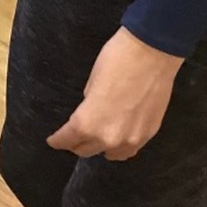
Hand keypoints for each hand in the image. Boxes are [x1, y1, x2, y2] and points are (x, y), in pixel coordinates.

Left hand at [46, 28, 183, 159]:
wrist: (153, 52)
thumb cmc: (116, 60)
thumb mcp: (92, 82)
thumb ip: (89, 104)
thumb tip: (92, 112)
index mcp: (88, 123)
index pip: (67, 140)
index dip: (58, 140)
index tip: (54, 140)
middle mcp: (108, 138)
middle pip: (86, 150)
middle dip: (77, 143)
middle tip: (73, 137)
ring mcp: (131, 139)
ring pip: (109, 154)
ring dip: (100, 147)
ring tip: (97, 138)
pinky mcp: (149, 135)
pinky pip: (129, 150)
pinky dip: (120, 147)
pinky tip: (117, 139)